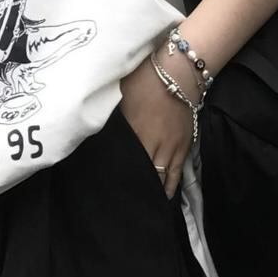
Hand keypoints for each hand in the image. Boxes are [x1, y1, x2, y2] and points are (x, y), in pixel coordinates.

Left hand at [119, 47, 197, 198]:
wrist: (178, 71)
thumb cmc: (144, 78)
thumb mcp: (118, 98)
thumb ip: (108, 119)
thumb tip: (93, 133)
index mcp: (133, 134)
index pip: (122, 164)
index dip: (115, 180)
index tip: (106, 192)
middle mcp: (152, 146)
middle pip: (141, 177)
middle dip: (133, 190)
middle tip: (122, 205)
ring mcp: (170, 149)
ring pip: (160, 180)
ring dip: (151, 193)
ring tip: (142, 205)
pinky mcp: (183, 148)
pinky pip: (176, 175)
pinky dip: (169, 188)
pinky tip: (163, 198)